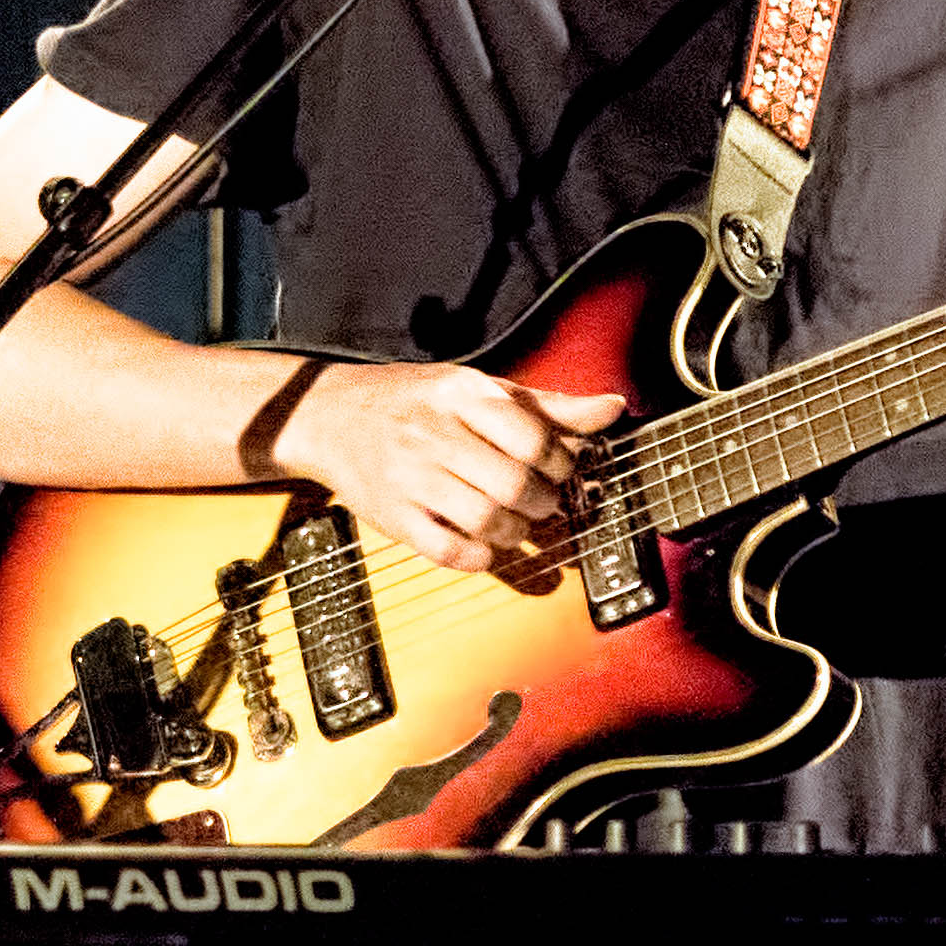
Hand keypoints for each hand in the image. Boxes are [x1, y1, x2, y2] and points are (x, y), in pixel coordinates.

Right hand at [281, 359, 626, 574]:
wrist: (331, 415)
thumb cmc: (416, 401)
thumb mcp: (478, 388)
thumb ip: (548, 405)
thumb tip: (614, 409)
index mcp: (460, 394)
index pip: (532, 437)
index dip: (561, 462)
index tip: (559, 468)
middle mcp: (432, 433)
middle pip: (513, 484)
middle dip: (543, 502)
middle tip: (543, 501)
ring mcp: (409, 478)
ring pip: (486, 520)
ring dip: (516, 532)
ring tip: (516, 523)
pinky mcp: (392, 516)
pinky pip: (448, 551)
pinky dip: (478, 557)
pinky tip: (483, 544)